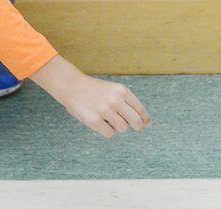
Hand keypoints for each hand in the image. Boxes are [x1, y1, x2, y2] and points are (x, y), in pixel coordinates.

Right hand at [31, 55, 150, 137]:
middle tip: (137, 128)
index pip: (140, 109)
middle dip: (138, 126)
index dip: (145, 119)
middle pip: (136, 121)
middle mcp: (115, 100)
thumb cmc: (96, 91)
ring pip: (123, 128)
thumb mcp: (114, 90)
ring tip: (108, 118)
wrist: (73, 86)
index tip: (147, 124)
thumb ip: (128, 103)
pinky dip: (106, 130)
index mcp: (122, 91)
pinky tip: (100, 122)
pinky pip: (110, 133)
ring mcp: (105, 110)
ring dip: (117, 126)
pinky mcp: (95, 120)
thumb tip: (146, 123)